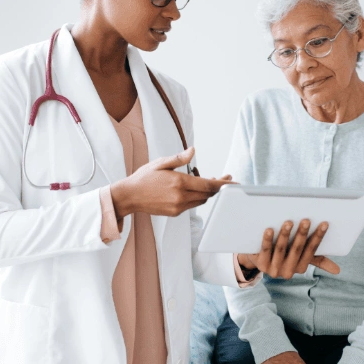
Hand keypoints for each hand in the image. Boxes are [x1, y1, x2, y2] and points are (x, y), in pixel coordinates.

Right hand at [110, 147, 230, 217]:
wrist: (130, 196)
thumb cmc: (144, 177)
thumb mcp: (161, 163)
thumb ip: (179, 159)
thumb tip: (193, 151)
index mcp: (179, 183)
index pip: (208, 185)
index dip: (223, 184)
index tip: (233, 181)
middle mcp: (181, 197)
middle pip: (207, 194)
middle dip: (217, 187)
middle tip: (224, 178)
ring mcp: (178, 206)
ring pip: (201, 200)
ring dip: (207, 192)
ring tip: (208, 181)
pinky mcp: (175, 212)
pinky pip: (192, 205)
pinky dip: (197, 197)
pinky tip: (194, 189)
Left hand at [238, 220, 339, 276]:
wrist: (256, 259)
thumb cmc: (284, 253)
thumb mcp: (300, 257)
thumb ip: (317, 261)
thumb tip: (338, 271)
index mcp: (300, 268)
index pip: (311, 251)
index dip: (318, 237)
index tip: (324, 223)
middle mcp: (288, 271)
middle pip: (297, 250)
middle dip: (302, 234)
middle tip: (306, 220)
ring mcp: (273, 269)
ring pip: (281, 250)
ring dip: (285, 236)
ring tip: (288, 221)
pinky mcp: (260, 264)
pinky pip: (265, 250)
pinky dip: (267, 239)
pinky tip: (269, 229)